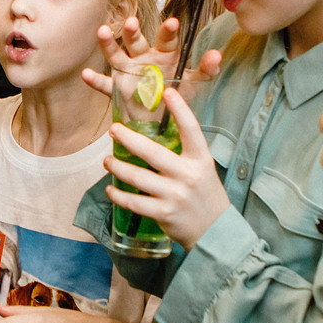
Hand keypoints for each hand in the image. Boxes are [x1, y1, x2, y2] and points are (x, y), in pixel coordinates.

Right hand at [82, 21, 221, 101]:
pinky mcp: (118, 89)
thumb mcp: (195, 83)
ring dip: (109, 43)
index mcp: (165, 54)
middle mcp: (145, 58)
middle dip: (134, 32)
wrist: (163, 120)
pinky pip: (105, 84)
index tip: (173, 23)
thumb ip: (206, 69)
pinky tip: (86, 74)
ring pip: (117, 55)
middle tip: (132, 22)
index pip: (166, 39)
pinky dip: (95, 80)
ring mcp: (129, 71)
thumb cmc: (179, 94)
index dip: (168, 31)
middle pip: (137, 41)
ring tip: (102, 31)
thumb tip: (217, 54)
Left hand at [103, 85, 228, 249]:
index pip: (191, 130)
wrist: (215, 231)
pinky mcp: (163, 213)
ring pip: (137, 177)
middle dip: (128, 138)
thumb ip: (184, 152)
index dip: (181, 110)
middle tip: (113, 130)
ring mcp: (175, 195)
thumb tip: (155, 132)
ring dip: (117, 166)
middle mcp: (188, 175)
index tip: (168, 92)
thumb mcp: (202, 168)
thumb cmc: (205, 194)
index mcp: (200, 160)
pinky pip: (134, 201)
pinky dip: (118, 194)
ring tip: (107, 160)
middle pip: (152, 152)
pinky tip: (111, 188)